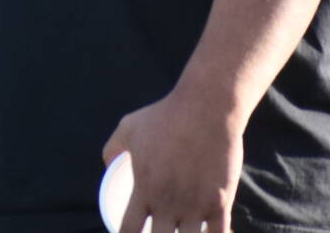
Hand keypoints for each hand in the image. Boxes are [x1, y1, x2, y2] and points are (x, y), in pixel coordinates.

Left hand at [101, 88, 243, 232]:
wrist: (207, 108)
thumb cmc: (165, 115)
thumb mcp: (129, 127)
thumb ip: (113, 149)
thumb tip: (108, 167)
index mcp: (144, 189)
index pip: (128, 230)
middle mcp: (169, 204)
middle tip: (158, 229)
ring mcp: (196, 206)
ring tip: (179, 230)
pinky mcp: (221, 203)